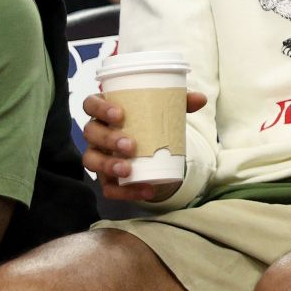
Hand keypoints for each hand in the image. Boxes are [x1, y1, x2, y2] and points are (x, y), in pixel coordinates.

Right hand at [81, 90, 207, 201]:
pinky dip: (125, 191)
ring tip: (128, 169)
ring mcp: (97, 155)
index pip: (90, 103)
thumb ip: (181, 103)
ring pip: (91, 160)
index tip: (120, 114)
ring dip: (108, 165)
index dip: (100, 107)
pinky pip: (108, 187)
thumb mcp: (164, 111)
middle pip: (90, 133)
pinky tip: (145, 190)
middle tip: (130, 145)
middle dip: (108, 139)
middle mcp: (96, 133)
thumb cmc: (150, 123)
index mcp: (105, 111)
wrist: (151, 150)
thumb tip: (201, 99)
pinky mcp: (105, 178)